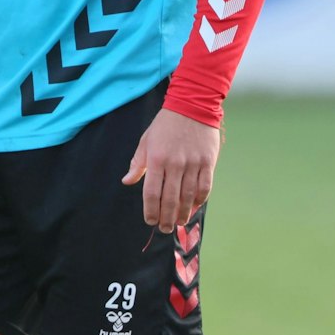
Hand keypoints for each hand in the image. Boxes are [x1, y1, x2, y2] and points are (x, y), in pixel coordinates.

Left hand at [121, 107, 220, 232]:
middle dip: (167, 218)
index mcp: (156, 159)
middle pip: (170, 199)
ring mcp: (193, 163)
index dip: (150, 210)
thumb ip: (137, 163)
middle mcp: (175, 163)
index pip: (151, 192)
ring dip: (183, 213)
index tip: (150, 220)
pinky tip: (194, 208)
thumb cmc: (165, 125)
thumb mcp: (146, 140)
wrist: (192, 105)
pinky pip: (204, 187)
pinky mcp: (208, 162)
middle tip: (165, 228)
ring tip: (179, 222)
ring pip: (188, 196)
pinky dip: (199, 200)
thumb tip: (127, 182)